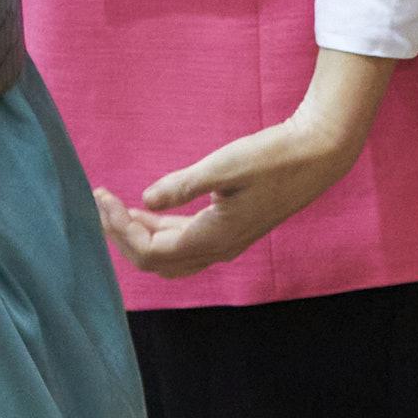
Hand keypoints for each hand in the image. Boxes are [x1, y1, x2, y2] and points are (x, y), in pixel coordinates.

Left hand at [95, 51, 394, 279]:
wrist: (318, 154)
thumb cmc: (273, 156)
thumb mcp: (224, 165)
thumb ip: (182, 185)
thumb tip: (144, 199)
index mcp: (214, 238)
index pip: (150, 252)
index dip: (119, 229)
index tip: (101, 197)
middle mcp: (219, 248)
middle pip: (156, 262)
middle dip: (122, 238)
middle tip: (100, 206)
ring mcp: (228, 241)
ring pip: (172, 255)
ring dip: (141, 235)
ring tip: (115, 208)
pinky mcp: (234, 228)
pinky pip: (187, 242)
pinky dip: (162, 229)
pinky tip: (150, 209)